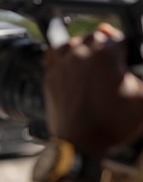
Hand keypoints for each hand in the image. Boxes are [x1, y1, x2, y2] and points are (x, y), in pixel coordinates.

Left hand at [44, 23, 142, 154]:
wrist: (82, 144)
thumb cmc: (113, 123)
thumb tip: (132, 66)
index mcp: (107, 53)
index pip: (120, 39)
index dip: (126, 50)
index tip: (126, 60)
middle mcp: (82, 53)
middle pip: (97, 37)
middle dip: (106, 48)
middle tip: (111, 66)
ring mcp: (63, 64)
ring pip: (74, 43)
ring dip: (84, 49)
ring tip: (93, 64)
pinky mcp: (50, 76)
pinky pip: (53, 55)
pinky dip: (63, 55)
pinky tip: (71, 62)